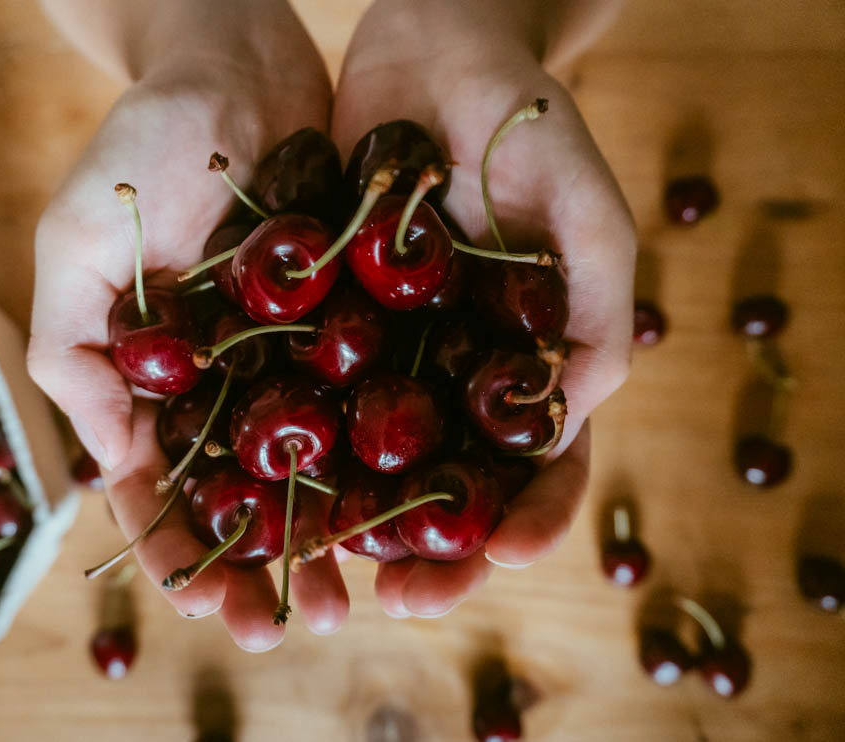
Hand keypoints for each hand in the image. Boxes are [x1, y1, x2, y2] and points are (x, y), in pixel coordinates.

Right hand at [27, 0, 347, 649]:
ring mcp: (284, 352)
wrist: (238, 61)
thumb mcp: (79, 239)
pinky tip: (401, 506)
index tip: (210, 603)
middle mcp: (219, 375)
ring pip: (304, 463)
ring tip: (349, 594)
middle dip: (259, 562)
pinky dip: (375, 455)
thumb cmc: (144, 141)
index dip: (176, 547)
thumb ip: (77, 349)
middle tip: (293, 623)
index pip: (154, 481)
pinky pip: (360, 398)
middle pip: (236, 490)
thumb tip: (113, 461)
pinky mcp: (346, 318)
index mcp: (149, 371)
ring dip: (321, 533)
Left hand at [332, 0, 634, 616]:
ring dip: (355, 524)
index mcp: (530, 363)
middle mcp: (458, 373)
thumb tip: (578, 418)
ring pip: (373, 460)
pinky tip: (262, 486)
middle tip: (402, 600)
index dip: (530, 520)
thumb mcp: (584, 205)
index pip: (544, 467)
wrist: (432, 46)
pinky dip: (288, 445)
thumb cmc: (526, 120)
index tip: (498, 557)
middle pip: (453, 488)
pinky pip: (303, 393)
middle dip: (434, 552)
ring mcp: (390, 353)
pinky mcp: (322, 320)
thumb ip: (600, 309)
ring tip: (327, 571)